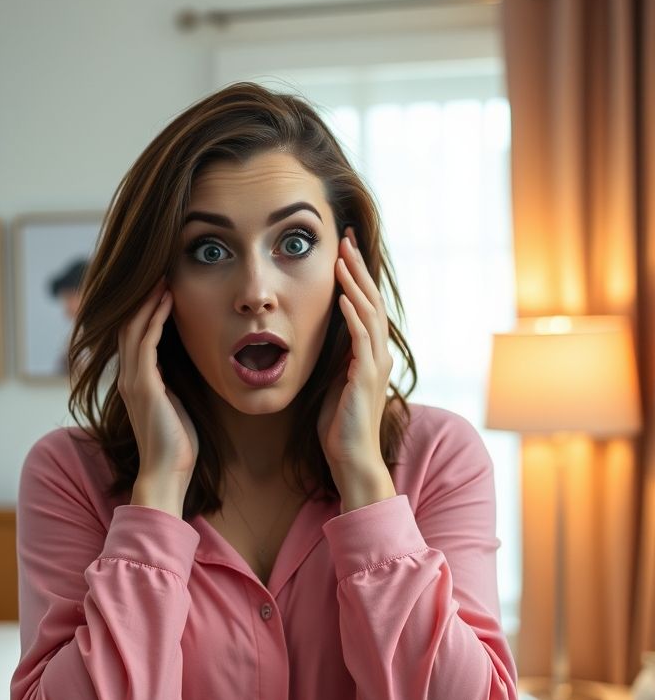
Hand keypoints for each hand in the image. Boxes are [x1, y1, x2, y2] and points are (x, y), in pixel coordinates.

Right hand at [118, 279, 198, 512]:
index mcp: (136, 380)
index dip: (146, 308)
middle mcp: (128, 376)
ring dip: (149, 300)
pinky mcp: (143, 385)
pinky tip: (168, 299)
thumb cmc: (178, 443)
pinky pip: (145, 342)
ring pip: (134, 327)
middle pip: (129, 324)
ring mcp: (132, 380)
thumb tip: (189, 362)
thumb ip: (175, 382)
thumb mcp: (177, 403)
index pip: (136, 334)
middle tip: (160, 270)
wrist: (168, 473)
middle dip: (143, 297)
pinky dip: (155, 318)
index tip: (164, 285)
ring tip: (163, 276)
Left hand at [317, 228, 394, 507]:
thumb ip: (335, 359)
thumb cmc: (339, 427)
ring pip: (369, 313)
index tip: (343, 251)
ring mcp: (375, 365)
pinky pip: (361, 339)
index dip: (356, 278)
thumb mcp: (334, 383)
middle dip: (358, 269)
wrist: (351, 459)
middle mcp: (379, 355)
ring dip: (355, 284)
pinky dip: (353, 315)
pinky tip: (342, 296)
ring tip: (343, 258)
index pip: (365, 306)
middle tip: (346, 239)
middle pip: (372, 300)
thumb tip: (319, 337)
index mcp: (371, 354)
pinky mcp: (366, 377)